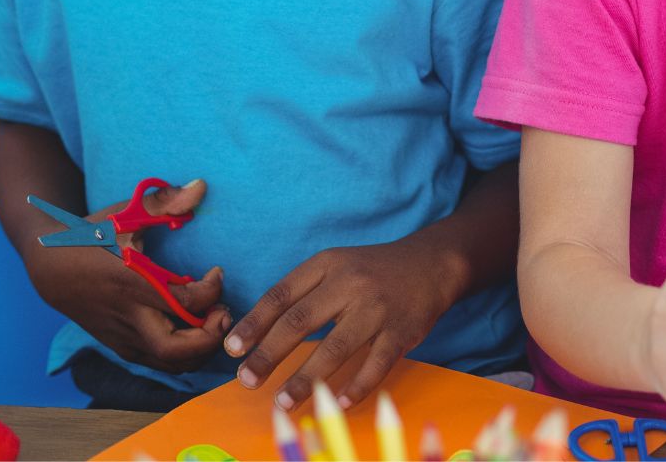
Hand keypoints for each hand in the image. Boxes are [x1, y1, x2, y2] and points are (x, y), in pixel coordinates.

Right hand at [28, 178, 229, 371]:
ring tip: (214, 320)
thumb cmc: (91, 237)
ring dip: (200, 350)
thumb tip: (202, 186)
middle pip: (175, 350)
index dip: (212, 292)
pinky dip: (184, 355)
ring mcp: (122, 336)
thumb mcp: (124, 214)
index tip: (217, 272)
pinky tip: (196, 329)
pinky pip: (158, 362)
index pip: (184, 304)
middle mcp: (127, 318)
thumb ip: (164, 202)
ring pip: (168, 364)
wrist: (49, 269)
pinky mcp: (120, 346)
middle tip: (223, 311)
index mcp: (131, 285)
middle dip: (210, 337)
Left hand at [226, 237, 457, 410]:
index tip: (232, 349)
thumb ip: (302, 293)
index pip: (282, 294)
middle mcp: (351, 283)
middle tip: (247, 380)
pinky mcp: (402, 330)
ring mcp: (378, 307)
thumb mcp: (336, 266)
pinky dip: (356, 386)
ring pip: (335, 348)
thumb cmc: (372, 272)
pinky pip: (376, 364)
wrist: (432, 264)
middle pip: (301, 321)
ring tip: (282, 401)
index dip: (254, 323)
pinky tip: (337, 402)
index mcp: (328, 264)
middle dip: (269, 354)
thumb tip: (257, 335)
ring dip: (305, 379)